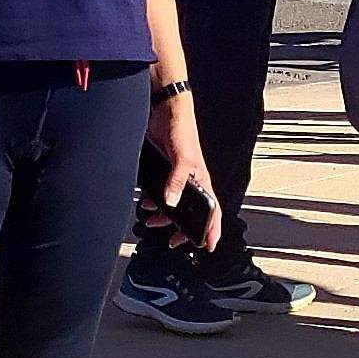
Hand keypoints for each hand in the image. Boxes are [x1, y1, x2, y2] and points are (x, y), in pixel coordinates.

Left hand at [153, 99, 220, 249]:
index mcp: (202, 180)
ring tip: (152, 222)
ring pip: (174, 205)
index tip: (209, 246)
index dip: (212, 230)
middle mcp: (192, 181)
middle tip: (174, 242)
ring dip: (164, 216)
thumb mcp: (182, 158)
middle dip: (183, 229)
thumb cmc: (182, 130)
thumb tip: (172, 203)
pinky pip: (161, 193)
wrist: (165, 110)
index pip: (212, 211)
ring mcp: (177, 177)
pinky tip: (146, 203)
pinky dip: (154, 201)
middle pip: (192, 213)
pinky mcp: (164, 171)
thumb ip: (177, 181)